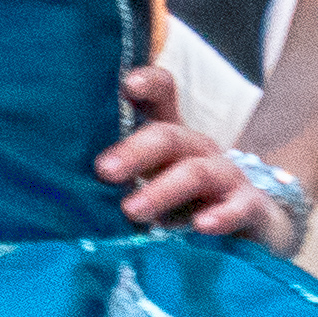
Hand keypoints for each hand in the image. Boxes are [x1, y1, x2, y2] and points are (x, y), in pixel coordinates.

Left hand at [99, 62, 301, 253]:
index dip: (149, 84)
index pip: (164, 96)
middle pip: (170, 137)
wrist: (254, 232)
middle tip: (105, 171)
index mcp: (173, 139)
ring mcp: (229, 178)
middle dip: (136, 151)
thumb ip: (121, 178)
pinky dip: (221, 215)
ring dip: (164, 190)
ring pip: (197, 173)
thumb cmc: (188, 205)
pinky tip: (202, 225)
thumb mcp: (154, 185)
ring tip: (133, 211)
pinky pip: (239, 207)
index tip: (128, 85)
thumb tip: (63, 185)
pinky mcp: (252, 207)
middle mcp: (200, 150)